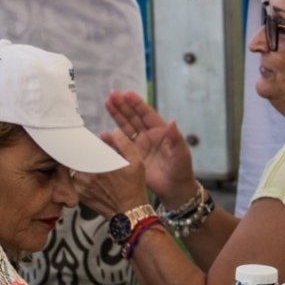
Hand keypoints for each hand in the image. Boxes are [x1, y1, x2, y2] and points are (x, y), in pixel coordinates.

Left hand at [72, 131, 148, 217]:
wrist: (130, 212)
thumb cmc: (134, 187)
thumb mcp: (137, 163)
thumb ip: (124, 145)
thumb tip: (113, 132)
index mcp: (100, 164)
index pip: (83, 148)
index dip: (84, 144)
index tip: (86, 143)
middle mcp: (88, 174)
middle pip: (77, 158)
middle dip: (81, 155)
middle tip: (86, 154)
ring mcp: (82, 186)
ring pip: (74, 170)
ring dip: (79, 167)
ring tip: (87, 166)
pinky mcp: (80, 195)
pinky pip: (74, 182)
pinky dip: (78, 178)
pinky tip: (87, 178)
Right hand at [106, 91, 196, 209]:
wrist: (174, 190)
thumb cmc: (181, 170)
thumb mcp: (181, 154)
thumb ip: (175, 138)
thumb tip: (172, 121)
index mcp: (160, 131)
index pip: (146, 114)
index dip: (137, 104)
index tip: (127, 94)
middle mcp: (148, 136)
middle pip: (133, 117)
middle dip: (123, 105)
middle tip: (112, 94)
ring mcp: (139, 146)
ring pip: (125, 127)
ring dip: (116, 116)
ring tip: (107, 103)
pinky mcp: (131, 157)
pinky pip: (120, 146)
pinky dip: (111, 140)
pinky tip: (103, 134)